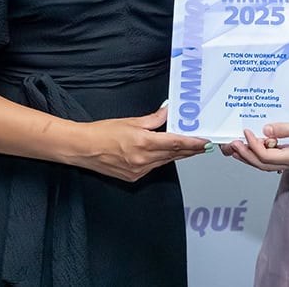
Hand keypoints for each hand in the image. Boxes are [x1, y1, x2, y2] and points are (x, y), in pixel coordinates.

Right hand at [72, 105, 209, 181]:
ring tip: (189, 149)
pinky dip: (161, 160)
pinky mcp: (133, 177)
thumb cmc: (102, 133)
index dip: (192, 143)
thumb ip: (153, 118)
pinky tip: (165, 154)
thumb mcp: (131, 121)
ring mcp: (139, 171)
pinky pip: (153, 168)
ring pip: (165, 162)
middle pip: (174, 155)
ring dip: (177, 155)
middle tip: (203, 145)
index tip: (204, 142)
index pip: (175, 144)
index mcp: (144, 143)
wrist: (83, 148)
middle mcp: (143, 160)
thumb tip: (167, 112)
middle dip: (190, 150)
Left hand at [223, 114, 288, 171]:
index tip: (245, 132)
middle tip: (232, 145)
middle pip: (262, 164)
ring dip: (251, 155)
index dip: (253, 145)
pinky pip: (273, 156)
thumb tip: (265, 131)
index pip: (266, 156)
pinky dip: (261, 152)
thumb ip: (286, 129)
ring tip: (237, 148)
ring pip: (266, 162)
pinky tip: (256, 143)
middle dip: (245, 155)